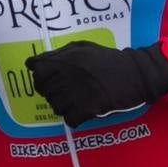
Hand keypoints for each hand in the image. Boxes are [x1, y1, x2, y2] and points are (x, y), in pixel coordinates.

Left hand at [24, 41, 167, 126]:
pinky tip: (84, 110)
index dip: (40, 77)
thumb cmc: (108, 59)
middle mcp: (67, 75)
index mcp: (66, 59)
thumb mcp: (83, 47)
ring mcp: (76, 93)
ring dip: (64, 106)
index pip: (36, 71)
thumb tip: (32, 63)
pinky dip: (74, 118)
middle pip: (44, 91)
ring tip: (77, 101)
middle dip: (52, 92)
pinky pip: (69, 119)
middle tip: (67, 91)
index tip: (49, 79)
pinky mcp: (87, 109)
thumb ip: (57, 54)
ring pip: (55, 107)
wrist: (136, 74)